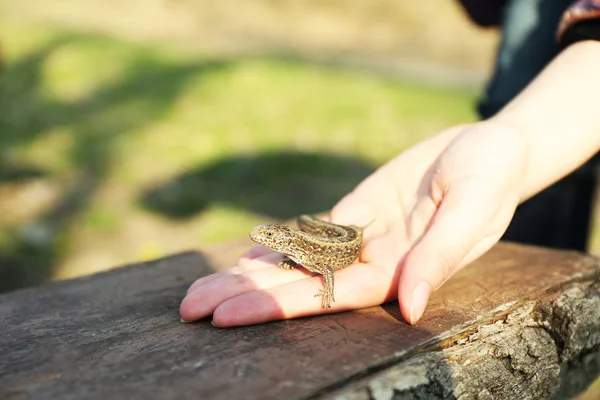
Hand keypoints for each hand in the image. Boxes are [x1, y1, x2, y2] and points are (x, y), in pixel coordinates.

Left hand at [180, 120, 527, 326]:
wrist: (490, 148)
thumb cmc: (491, 175)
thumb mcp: (472, 208)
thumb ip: (439, 255)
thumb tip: (409, 305)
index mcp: (399, 270)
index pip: (329, 297)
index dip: (279, 306)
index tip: (230, 316)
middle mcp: (374, 261)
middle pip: (301, 286)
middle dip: (248, 297)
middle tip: (191, 310)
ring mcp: (362, 238)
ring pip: (300, 262)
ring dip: (252, 276)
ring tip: (202, 291)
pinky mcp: (357, 211)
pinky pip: (313, 233)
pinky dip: (281, 245)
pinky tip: (246, 259)